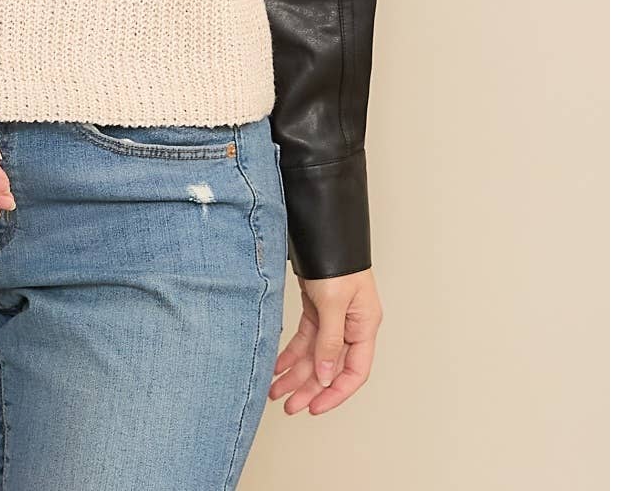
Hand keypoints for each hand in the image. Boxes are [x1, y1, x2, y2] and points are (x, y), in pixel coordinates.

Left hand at [270, 267, 381, 414]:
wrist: (322, 230)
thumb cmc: (336, 261)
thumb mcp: (333, 303)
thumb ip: (330, 341)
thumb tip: (327, 376)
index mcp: (364, 326)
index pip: (355, 372)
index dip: (335, 393)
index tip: (315, 408)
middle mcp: (351, 326)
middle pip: (331, 367)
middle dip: (309, 388)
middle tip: (288, 406)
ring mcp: (333, 318)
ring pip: (314, 356)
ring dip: (295, 374)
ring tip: (275, 391)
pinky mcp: (317, 309)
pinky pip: (304, 339)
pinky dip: (290, 354)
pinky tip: (276, 366)